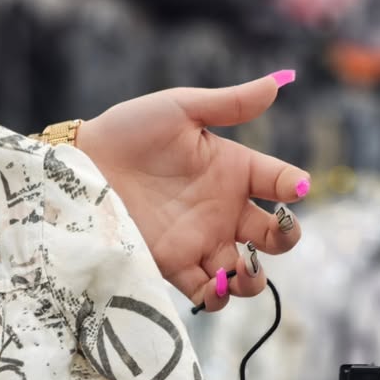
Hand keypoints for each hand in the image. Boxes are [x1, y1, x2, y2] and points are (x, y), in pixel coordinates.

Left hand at [76, 75, 308, 312]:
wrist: (85, 167)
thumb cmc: (130, 131)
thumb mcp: (181, 110)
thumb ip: (229, 104)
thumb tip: (278, 82)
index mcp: (234, 170)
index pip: (280, 183)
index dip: (295, 188)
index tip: (294, 190)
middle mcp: (224, 210)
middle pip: (272, 236)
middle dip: (284, 240)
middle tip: (272, 236)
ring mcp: (201, 241)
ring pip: (244, 273)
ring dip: (254, 279)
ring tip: (244, 269)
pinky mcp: (175, 265)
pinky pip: (206, 293)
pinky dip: (218, 297)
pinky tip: (217, 284)